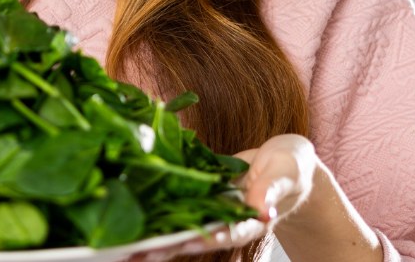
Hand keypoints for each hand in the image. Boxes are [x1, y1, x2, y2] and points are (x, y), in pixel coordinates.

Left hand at [127, 134, 315, 260]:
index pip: (225, 233)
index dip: (204, 239)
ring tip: (124, 244)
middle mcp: (226, 219)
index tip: (183, 243)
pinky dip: (158, 206)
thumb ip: (271, 191)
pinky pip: (178, 199)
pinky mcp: (201, 192)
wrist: (284, 161)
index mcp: (249, 220)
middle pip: (194, 235)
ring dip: (156, 232)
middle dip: (167, 244)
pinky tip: (131, 209)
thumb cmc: (291, 168)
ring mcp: (212, 207)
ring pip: (181, 222)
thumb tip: (261, 211)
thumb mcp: (286, 174)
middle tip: (137, 253)